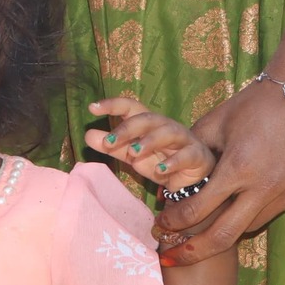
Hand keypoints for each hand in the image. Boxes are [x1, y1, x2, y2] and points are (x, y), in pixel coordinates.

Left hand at [86, 95, 214, 192]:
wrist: (190, 179)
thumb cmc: (160, 160)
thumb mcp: (132, 155)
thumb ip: (112, 146)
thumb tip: (88, 135)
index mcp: (148, 123)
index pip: (131, 107)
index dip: (113, 104)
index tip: (92, 107)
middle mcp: (166, 126)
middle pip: (147, 118)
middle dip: (127, 129)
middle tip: (108, 142)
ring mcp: (184, 139)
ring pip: (168, 132)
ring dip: (149, 141)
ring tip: (133, 153)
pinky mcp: (197, 156)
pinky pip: (186, 155)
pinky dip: (173, 162)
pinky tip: (160, 170)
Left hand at [150, 79, 284, 265]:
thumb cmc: (251, 106)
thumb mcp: (213, 125)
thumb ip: (187, 156)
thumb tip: (164, 187)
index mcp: (238, 167)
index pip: (197, 210)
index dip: (173, 223)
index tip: (161, 227)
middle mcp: (267, 185)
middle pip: (224, 236)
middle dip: (194, 252)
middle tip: (173, 257)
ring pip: (252, 224)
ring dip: (230, 224)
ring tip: (211, 220)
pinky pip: (277, 209)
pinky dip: (259, 206)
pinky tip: (254, 191)